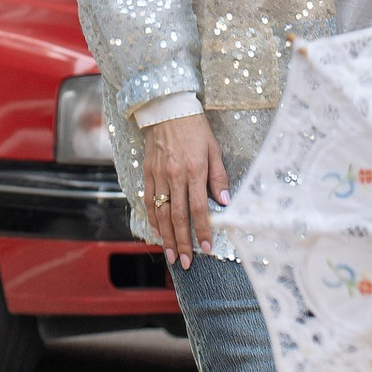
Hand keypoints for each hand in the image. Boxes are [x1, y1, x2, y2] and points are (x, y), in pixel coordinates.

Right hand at [140, 113, 227, 267]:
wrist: (167, 108)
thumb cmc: (195, 128)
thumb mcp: (214, 149)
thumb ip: (218, 177)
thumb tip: (224, 202)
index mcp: (194, 170)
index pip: (198, 209)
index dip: (203, 231)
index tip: (207, 248)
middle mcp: (175, 175)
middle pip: (178, 216)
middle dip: (183, 242)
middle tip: (186, 263)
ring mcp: (158, 175)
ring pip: (161, 213)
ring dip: (166, 237)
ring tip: (171, 255)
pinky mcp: (147, 172)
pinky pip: (149, 200)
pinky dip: (152, 219)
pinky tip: (157, 232)